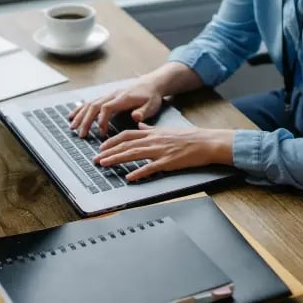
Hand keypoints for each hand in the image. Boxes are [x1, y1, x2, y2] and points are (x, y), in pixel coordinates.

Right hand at [68, 79, 164, 137]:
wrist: (151, 84)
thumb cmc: (151, 96)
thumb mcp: (152, 105)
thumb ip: (143, 112)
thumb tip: (136, 117)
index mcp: (122, 98)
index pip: (106, 107)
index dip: (101, 119)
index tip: (101, 132)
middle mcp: (113, 95)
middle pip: (94, 106)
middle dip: (86, 121)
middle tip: (81, 135)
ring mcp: (108, 95)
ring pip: (90, 104)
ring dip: (80, 116)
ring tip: (73, 127)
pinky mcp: (107, 97)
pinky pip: (91, 102)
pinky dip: (80, 110)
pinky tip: (73, 116)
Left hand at [93, 123, 234, 181]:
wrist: (207, 142)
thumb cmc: (189, 137)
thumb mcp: (167, 129)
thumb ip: (151, 128)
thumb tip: (140, 125)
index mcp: (153, 132)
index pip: (127, 135)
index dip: (112, 141)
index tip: (101, 147)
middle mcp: (154, 140)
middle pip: (126, 145)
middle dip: (108, 151)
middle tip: (96, 159)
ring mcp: (160, 151)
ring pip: (134, 154)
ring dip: (117, 159)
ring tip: (104, 164)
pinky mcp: (168, 162)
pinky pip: (151, 168)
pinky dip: (139, 172)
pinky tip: (130, 177)